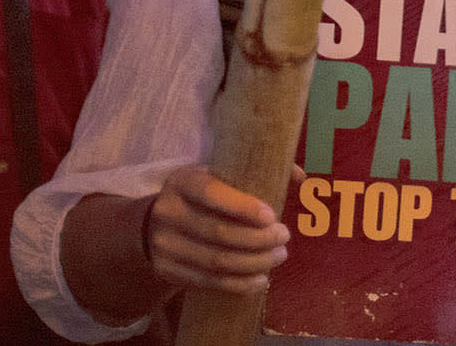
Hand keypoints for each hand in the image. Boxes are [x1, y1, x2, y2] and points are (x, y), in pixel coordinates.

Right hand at [143, 165, 289, 295]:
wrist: (156, 223)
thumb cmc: (201, 196)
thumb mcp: (216, 175)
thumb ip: (256, 171)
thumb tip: (298, 175)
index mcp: (182, 181)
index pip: (211, 194)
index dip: (243, 207)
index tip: (272, 216)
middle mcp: (168, 212)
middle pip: (218, 232)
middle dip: (258, 239)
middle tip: (284, 237)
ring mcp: (164, 245)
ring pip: (217, 261)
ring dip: (254, 263)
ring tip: (279, 256)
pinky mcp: (167, 271)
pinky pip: (209, 282)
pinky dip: (239, 284)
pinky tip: (261, 279)